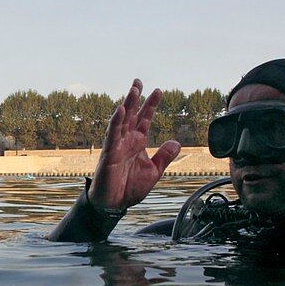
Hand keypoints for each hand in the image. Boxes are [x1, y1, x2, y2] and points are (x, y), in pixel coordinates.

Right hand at [89, 80, 180, 209]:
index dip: (151, 105)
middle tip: (139, 81)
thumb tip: (176, 142)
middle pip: (132, 114)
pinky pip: (112, 135)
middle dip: (135, 98)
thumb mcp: (154, 171)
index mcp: (137, 143)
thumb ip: (164, 156)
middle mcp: (126, 140)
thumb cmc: (130, 188)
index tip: (158, 91)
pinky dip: (117, 122)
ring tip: (133, 90)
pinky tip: (122, 110)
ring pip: (122, 120)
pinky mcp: (109, 153)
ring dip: (127, 105)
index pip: (144, 119)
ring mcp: (117, 145)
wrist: (114, 204)